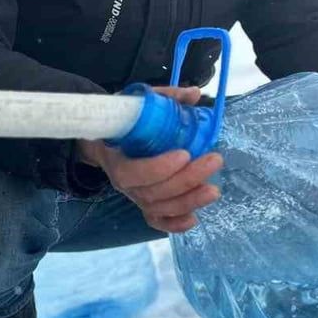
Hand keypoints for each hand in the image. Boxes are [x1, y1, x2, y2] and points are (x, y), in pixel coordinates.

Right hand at [76, 86, 222, 232]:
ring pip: (158, 208)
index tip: (184, 153)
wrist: (103, 140)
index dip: (159, 168)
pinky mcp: (144, 204)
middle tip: (214, 160)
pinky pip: (156, 221)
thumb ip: (165, 98)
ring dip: (188, 201)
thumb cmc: (123, 121)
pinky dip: (174, 224)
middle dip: (186, 180)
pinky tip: (194, 219)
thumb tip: (194, 94)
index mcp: (116, 158)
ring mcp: (134, 196)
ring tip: (213, 190)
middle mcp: (124, 183)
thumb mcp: (137, 103)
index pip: (134, 172)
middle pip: (152, 192)